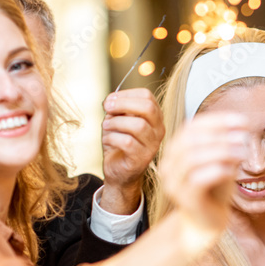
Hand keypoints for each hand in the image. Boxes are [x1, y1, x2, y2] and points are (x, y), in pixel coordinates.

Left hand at [99, 88, 164, 214]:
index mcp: (155, 117)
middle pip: (148, 107)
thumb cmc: (119, 143)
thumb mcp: (118, 121)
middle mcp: (158, 130)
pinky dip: (112, 138)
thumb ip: (117, 109)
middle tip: (107, 107)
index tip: (110, 100)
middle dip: (123, 104)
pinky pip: (127, 142)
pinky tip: (106, 140)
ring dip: (116, 122)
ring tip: (106, 126)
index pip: (147, 96)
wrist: (119, 171)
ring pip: (138, 125)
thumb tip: (111, 100)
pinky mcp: (142, 158)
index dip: (126, 94)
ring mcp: (152, 145)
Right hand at [158, 111, 245, 237]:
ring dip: (221, 151)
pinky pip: (197, 180)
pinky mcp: (184, 199)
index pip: (192, 127)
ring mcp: (173, 182)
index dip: (218, 121)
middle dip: (220, 135)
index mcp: (175, 151)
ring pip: (192, 158)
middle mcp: (168, 164)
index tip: (243, 120)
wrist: (206, 223)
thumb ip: (224, 145)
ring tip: (243, 152)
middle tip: (244, 137)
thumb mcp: (221, 162)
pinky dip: (217, 170)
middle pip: (190, 139)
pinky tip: (232, 170)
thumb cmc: (214, 190)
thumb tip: (240, 127)